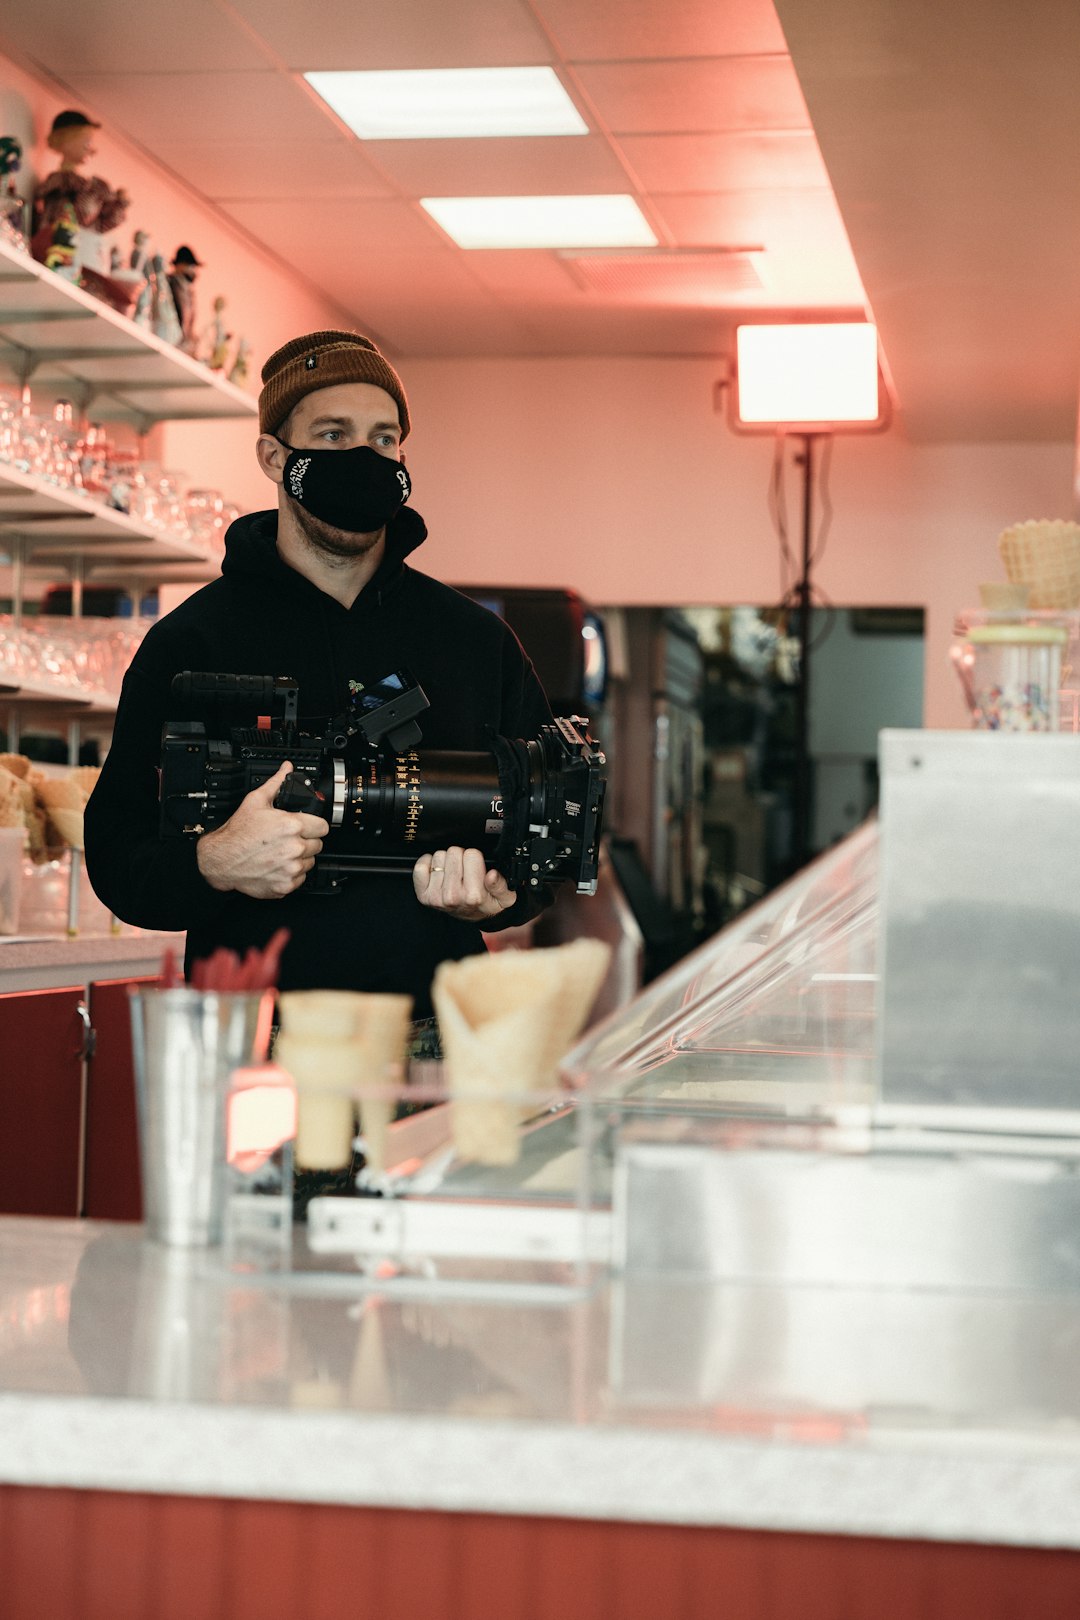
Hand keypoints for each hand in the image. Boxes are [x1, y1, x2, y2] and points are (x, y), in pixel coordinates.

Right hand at [196, 760, 329, 899]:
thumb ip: (276, 783)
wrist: (222, 860)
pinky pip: (301, 879)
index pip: (323, 827)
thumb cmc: (237, 833)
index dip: (314, 825)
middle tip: (289, 838)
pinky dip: (292, 873)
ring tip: (282, 851)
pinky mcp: (286, 885)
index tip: (307, 826)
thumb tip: (287, 768)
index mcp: (291, 826)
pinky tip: (278, 864)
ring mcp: (291, 868)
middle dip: (307, 840)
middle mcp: (294, 848)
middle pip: (318, 844)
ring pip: (310, 862)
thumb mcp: (255, 801)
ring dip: (301, 857)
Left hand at [413, 846, 517, 921]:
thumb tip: (492, 875)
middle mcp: (453, 897)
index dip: (475, 858)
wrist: (474, 916)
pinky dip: (428, 864)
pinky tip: (440, 872)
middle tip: (465, 870)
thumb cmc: (488, 903)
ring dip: (446, 862)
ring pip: (438, 856)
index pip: (472, 854)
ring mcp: (436, 897)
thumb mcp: (505, 897)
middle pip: (454, 852)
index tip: (477, 868)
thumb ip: (502, 885)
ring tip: (454, 874)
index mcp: (474, 895)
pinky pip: (420, 867)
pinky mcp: (424, 896)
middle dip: (461, 858)